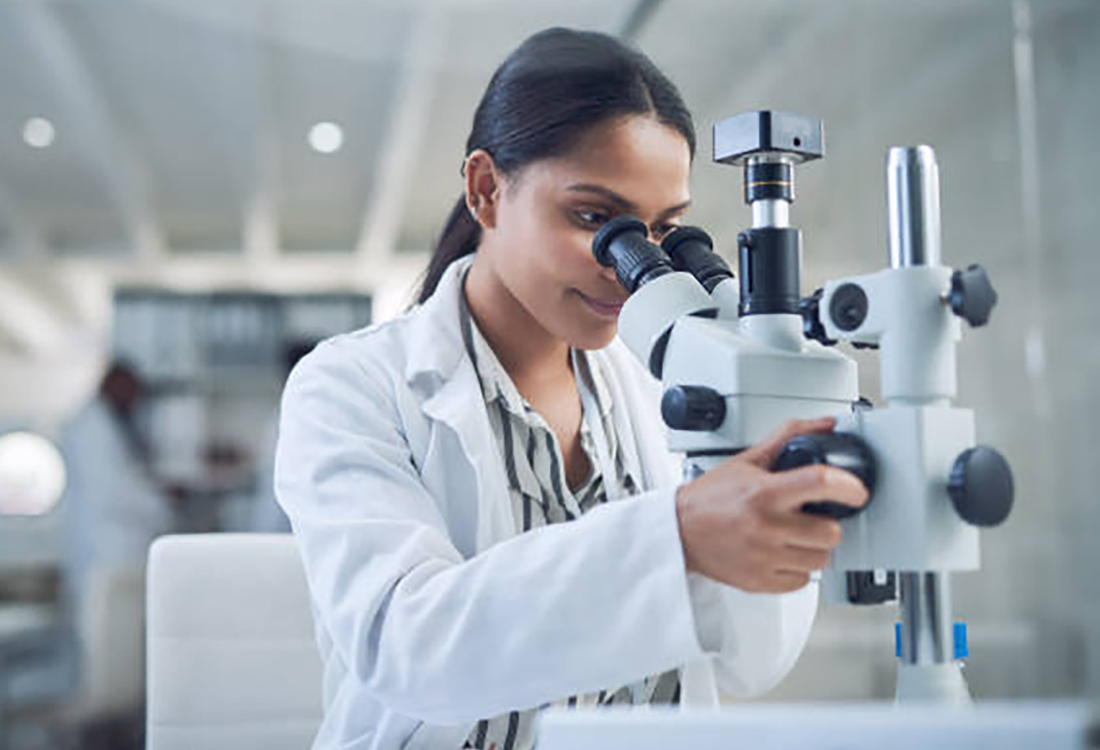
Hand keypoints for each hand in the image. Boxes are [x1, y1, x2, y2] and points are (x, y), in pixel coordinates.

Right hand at [674, 417, 868, 593]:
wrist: (678, 532)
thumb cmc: (709, 498)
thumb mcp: (747, 461)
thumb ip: (787, 438)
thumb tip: (823, 426)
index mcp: (764, 493)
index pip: (821, 483)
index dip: (849, 487)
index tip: (857, 491)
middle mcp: (766, 527)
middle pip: (830, 532)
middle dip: (827, 524)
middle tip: (811, 518)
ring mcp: (764, 558)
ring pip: (821, 560)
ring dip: (814, 548)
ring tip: (794, 536)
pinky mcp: (760, 582)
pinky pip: (802, 581)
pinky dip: (797, 569)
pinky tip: (781, 554)